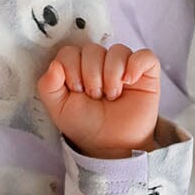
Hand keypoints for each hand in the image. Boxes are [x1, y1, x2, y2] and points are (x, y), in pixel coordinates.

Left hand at [37, 44, 160, 158]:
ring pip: (117, 51)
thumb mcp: (59, 109)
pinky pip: (144, 56)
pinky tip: (129, 82)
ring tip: (112, 96)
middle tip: (96, 97)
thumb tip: (54, 65)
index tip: (77, 92)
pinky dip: (135, 66)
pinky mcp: (146, 72)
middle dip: (91, 76)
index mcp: (77, 67)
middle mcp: (100, 62)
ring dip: (111, 76)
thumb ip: (48, 86)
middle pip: (93, 50)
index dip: (72, 70)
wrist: (110, 144)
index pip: (70, 52)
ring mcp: (124, 65)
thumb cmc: (86, 125)